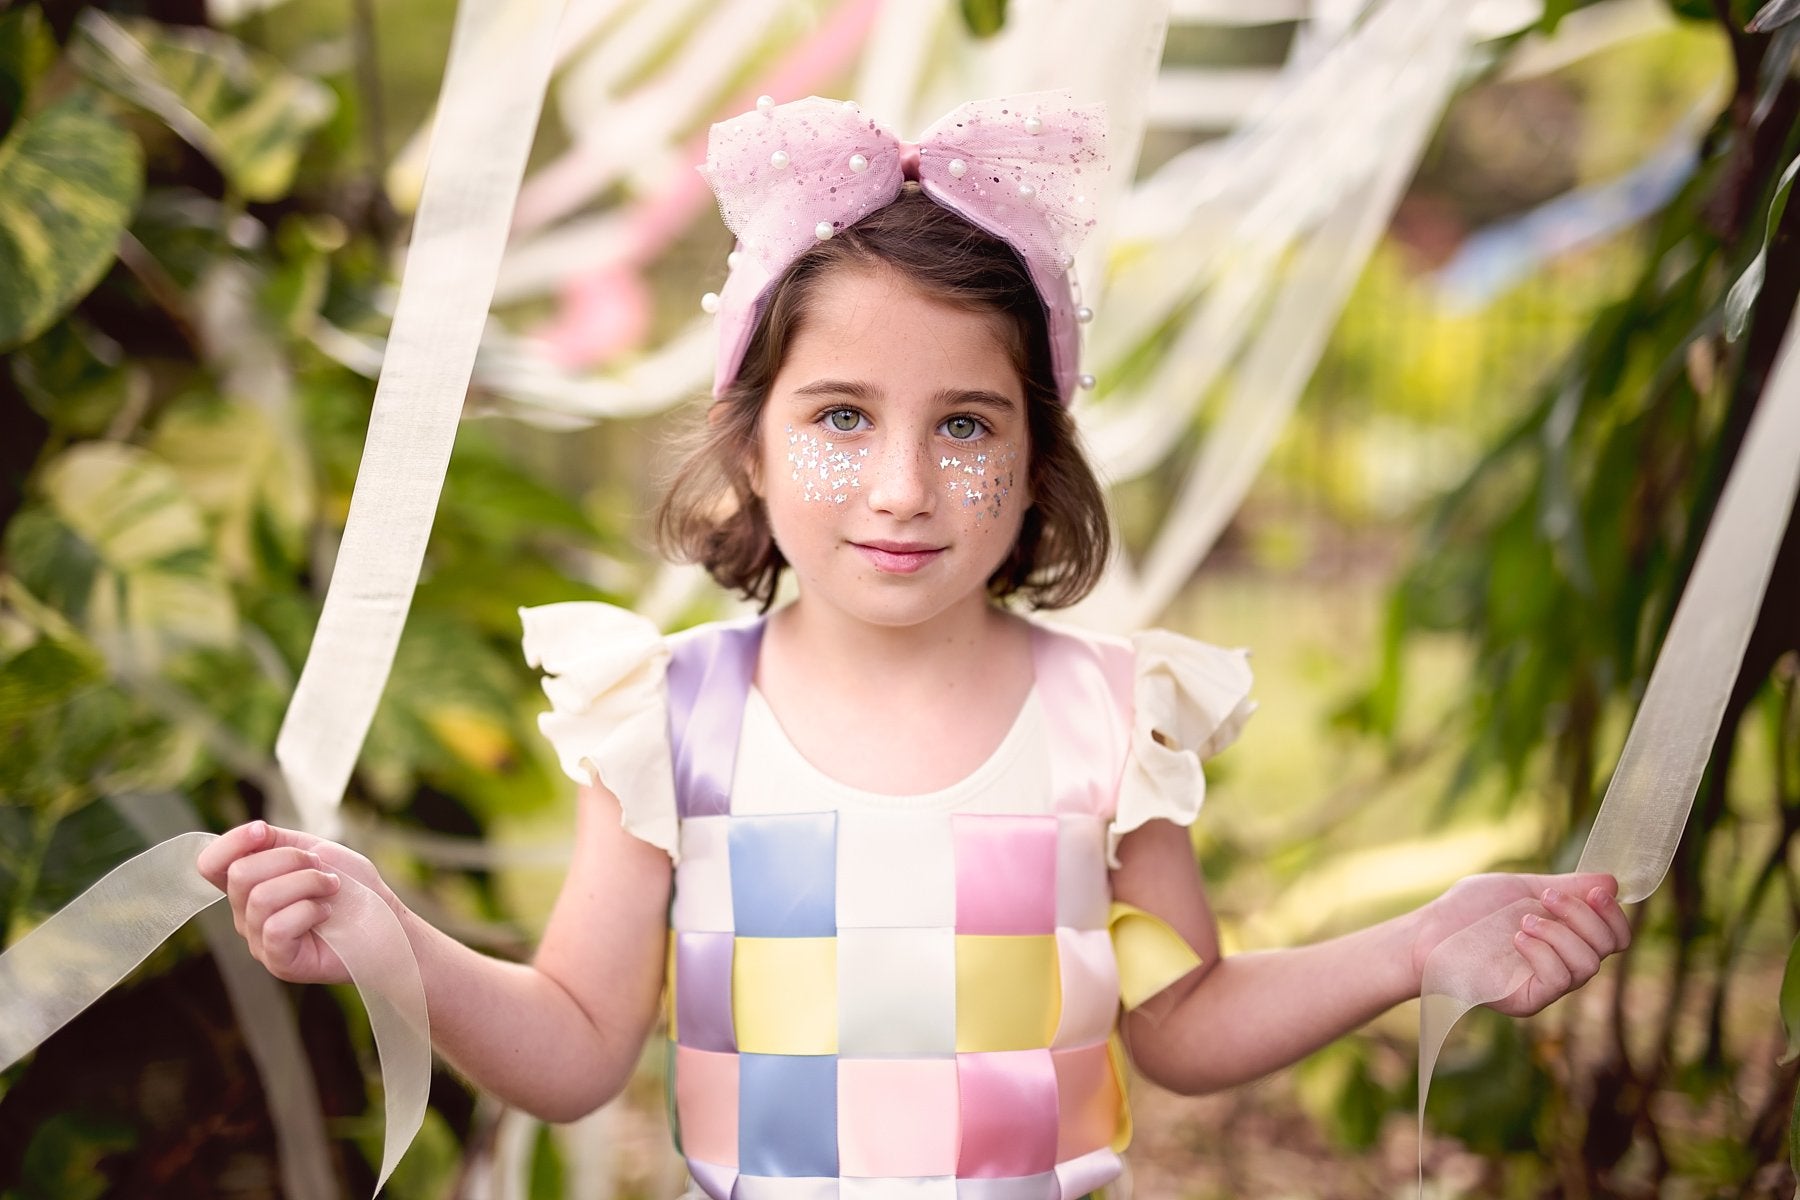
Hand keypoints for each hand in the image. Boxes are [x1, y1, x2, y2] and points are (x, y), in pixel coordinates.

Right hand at [196, 821, 402, 984]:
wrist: (386, 922)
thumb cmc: (353, 888)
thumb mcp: (314, 851)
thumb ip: (277, 842)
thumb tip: (253, 831)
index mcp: (251, 885)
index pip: (210, 864)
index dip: (231, 842)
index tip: (264, 831)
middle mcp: (247, 914)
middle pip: (240, 874)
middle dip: (291, 860)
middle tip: (323, 870)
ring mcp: (259, 941)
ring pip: (261, 898)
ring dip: (308, 883)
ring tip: (331, 889)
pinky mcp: (279, 962)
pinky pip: (276, 927)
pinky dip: (310, 911)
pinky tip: (327, 914)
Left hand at [1409, 871, 1631, 1016]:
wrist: (1428, 934)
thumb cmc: (1469, 911)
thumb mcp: (1521, 888)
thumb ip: (1566, 886)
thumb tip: (1612, 881)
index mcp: (1566, 937)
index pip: (1615, 935)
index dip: (1613, 913)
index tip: (1594, 892)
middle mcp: (1563, 963)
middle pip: (1608, 947)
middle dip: (1583, 915)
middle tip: (1546, 896)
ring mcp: (1547, 984)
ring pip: (1588, 964)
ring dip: (1561, 933)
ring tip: (1523, 920)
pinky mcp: (1529, 1000)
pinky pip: (1559, 980)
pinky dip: (1544, 953)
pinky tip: (1517, 938)